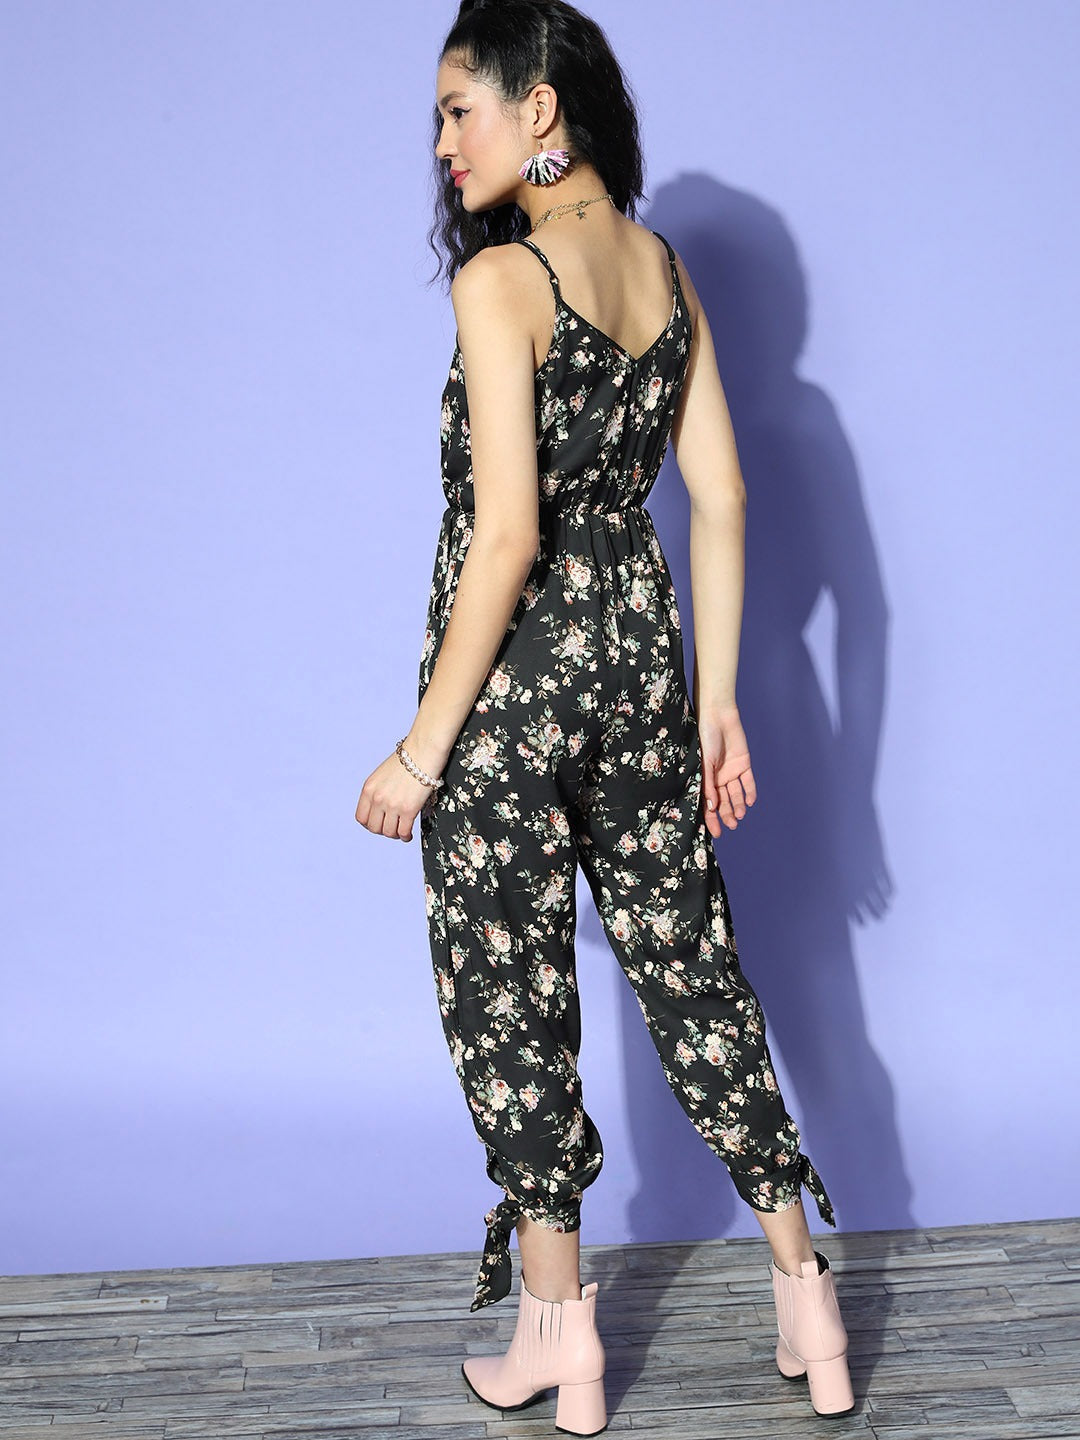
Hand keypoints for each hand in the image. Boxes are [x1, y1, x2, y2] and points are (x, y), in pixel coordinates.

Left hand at [355, 746, 440, 842]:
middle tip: (392, 829)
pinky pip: (403, 831)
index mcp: (368, 789)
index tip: (379, 824)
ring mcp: (392, 805)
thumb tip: (382, 808)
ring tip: (402, 832)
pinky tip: (409, 834)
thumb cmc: (408, 759)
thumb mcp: (383, 774)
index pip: (361, 817)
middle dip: (383, 831)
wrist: (424, 750)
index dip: (370, 824)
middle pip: (373, 827)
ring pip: (388, 832)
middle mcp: (377, 798)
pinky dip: (406, 836)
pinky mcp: (408, 809)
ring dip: (395, 835)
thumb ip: (379, 791)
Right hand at [698, 707, 756, 838]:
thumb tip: (711, 808)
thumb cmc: (704, 738)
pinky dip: (750, 792)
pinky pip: (748, 781)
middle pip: (723, 801)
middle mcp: (717, 777)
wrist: (718, 717)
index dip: (711, 819)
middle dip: (727, 815)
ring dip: (738, 805)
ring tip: (740, 815)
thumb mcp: (704, 764)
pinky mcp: (743, 764)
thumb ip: (708, 785)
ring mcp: (730, 771)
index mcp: (704, 778)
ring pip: (736, 794)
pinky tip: (751, 802)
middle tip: (732, 826)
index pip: (708, 803)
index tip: (717, 833)